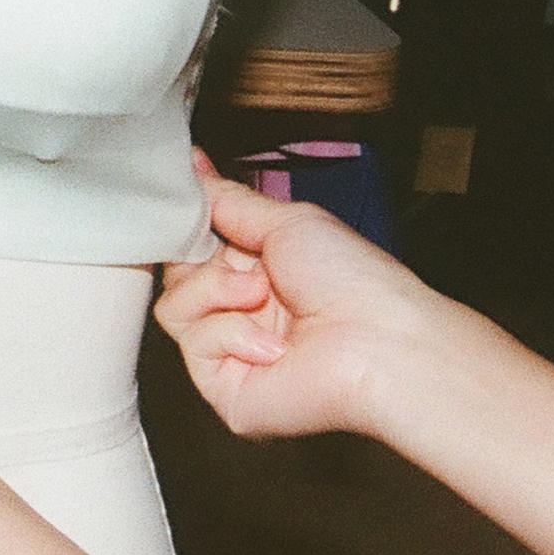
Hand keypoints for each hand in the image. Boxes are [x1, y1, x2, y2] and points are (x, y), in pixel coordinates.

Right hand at [153, 167, 440, 441]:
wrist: (379, 342)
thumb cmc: (351, 279)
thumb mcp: (286, 221)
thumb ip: (229, 200)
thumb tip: (191, 165)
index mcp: (256, 271)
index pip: (194, 245)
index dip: (186, 226)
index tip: (180, 197)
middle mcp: (240, 311)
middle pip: (175, 275)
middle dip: (202, 257)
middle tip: (243, 259)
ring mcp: (230, 353)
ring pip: (173, 308)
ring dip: (215, 291)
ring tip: (261, 296)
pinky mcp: (224, 389)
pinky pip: (194, 345)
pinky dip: (231, 333)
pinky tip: (273, 346)